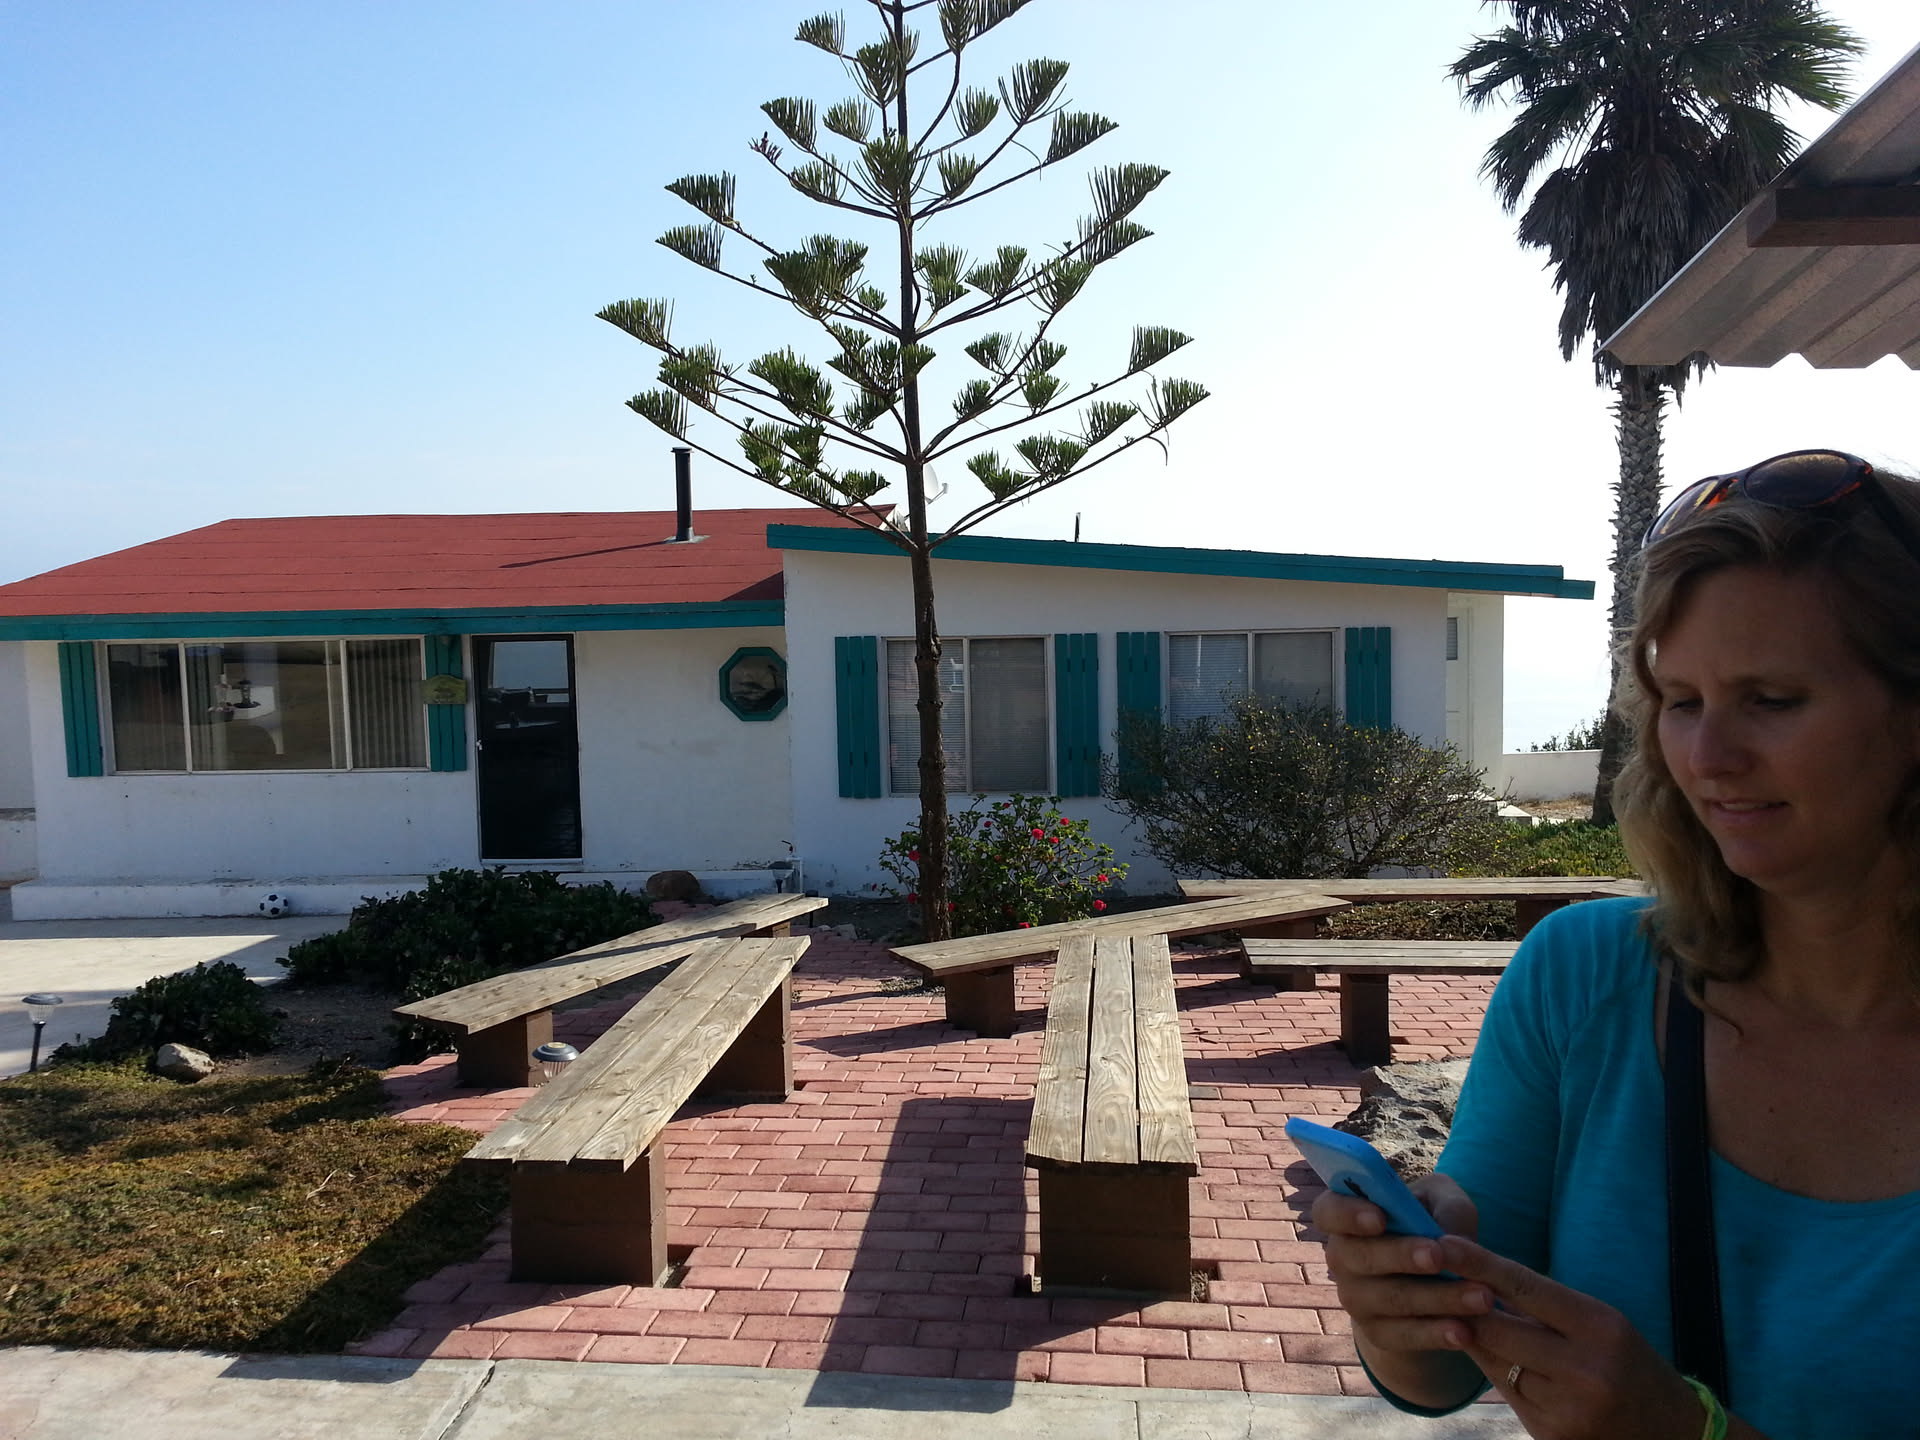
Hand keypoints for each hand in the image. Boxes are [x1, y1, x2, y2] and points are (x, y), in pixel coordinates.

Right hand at [1314, 1172, 1493, 1355]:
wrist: (1435, 1283)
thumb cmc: (1434, 1226)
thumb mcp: (1444, 1203)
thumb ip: (1447, 1206)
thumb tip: (1448, 1235)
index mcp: (1347, 1215)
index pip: (1328, 1210)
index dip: (1348, 1214)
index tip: (1381, 1218)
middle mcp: (1341, 1257)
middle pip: (1358, 1256)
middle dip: (1400, 1256)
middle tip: (1439, 1256)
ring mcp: (1355, 1298)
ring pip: (1390, 1298)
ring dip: (1436, 1298)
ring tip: (1480, 1296)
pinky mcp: (1376, 1333)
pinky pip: (1402, 1335)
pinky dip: (1435, 1334)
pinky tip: (1465, 1332)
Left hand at [1438, 1234, 1705, 1439]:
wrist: (1669, 1431)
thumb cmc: (1628, 1363)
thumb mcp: (1600, 1323)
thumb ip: (1543, 1305)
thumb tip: (1478, 1277)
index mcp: (1601, 1327)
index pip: (1526, 1286)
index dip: (1478, 1263)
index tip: (1442, 1242)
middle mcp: (1585, 1369)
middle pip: (1497, 1328)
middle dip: (1460, 1303)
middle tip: (1428, 1278)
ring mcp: (1568, 1408)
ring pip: (1495, 1361)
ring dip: (1474, 1338)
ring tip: (1457, 1313)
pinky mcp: (1551, 1436)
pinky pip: (1504, 1392)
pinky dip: (1493, 1369)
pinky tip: (1488, 1353)